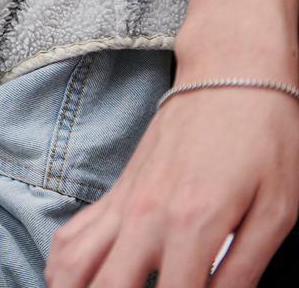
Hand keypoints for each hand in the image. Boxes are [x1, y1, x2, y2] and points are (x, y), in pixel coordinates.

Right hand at [45, 87, 298, 286]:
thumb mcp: (278, 209)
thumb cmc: (264, 134)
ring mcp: (123, 201)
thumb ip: (247, 267)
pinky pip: (72, 235)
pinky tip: (74, 283)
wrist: (230, 73)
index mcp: (193, 221)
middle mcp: (146, 214)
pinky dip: (63, 267)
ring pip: (71, 264)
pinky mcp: (116, 192)